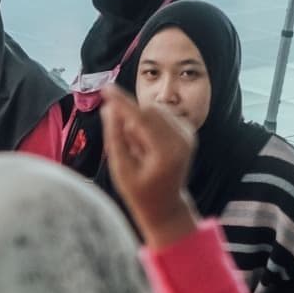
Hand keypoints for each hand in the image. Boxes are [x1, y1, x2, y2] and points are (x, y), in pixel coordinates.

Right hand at [100, 85, 199, 249]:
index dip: (121, 102)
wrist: (165, 204)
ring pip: (155, 109)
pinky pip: (161, 114)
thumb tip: (108, 109)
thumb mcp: (121, 170)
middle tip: (123, 140)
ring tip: (136, 147)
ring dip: (138, 120)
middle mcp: (182, 139)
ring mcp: (187, 133)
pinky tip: (145, 144)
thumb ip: (114, 138)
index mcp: (166, 152)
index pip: (140, 118)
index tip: (105, 88)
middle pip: (149, 110)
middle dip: (130, 117)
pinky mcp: (187, 130)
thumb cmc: (140, 192)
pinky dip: (148, 122)